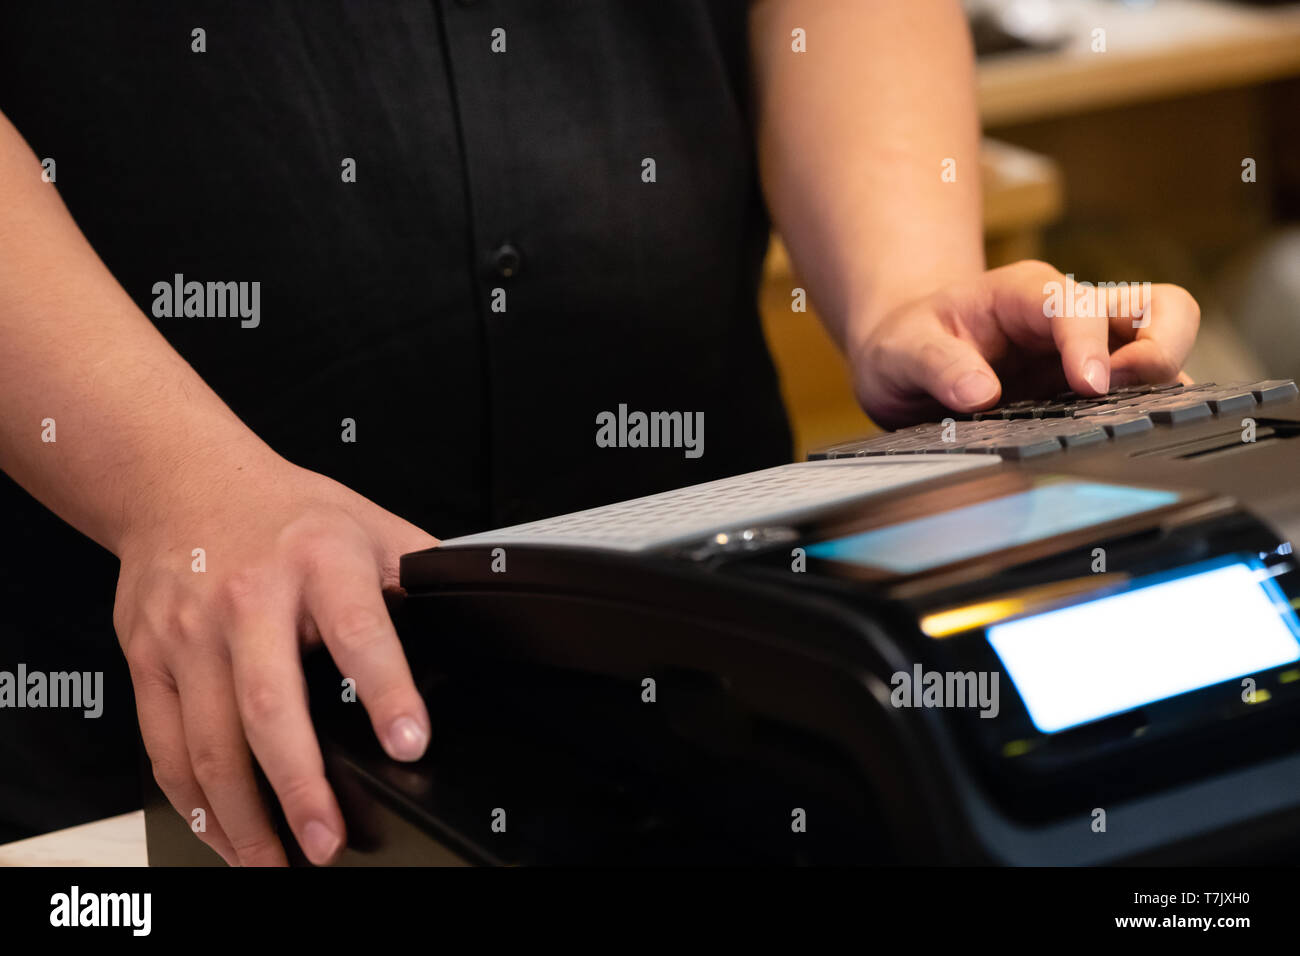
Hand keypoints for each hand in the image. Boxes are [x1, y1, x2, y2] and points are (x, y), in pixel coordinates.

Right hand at [113, 450, 438, 865]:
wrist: (181, 481)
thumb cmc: (286, 512)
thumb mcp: (369, 524)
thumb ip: (420, 574)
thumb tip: (477, 617)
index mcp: (320, 560)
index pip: (359, 630)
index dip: (387, 690)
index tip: (409, 740)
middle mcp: (249, 597)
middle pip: (269, 704)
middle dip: (299, 783)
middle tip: (326, 840)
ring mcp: (189, 630)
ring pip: (208, 740)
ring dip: (241, 815)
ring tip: (275, 860)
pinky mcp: (146, 657)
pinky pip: (164, 745)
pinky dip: (192, 800)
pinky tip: (223, 829)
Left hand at [847, 260, 1199, 428]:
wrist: (906, 356)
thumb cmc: (909, 343)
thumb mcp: (901, 350)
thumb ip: (936, 365)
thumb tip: (980, 394)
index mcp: (1028, 294)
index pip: (1081, 307)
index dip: (1091, 345)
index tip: (1089, 387)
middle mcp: (1071, 316)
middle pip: (1163, 307)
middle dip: (1162, 350)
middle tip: (1120, 398)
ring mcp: (1091, 351)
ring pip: (1167, 347)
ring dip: (1163, 386)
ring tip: (1128, 425)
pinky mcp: (1093, 387)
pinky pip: (1145, 391)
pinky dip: (1148, 411)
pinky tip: (1118, 439)